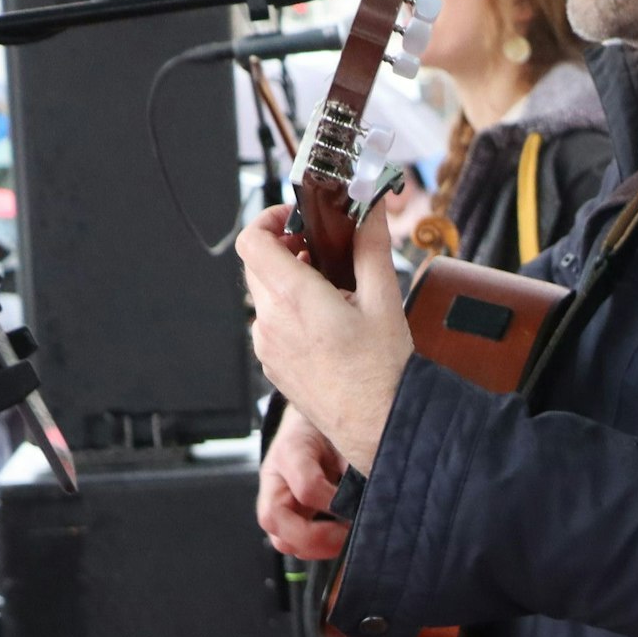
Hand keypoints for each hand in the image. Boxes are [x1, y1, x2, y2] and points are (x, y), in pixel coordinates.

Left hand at [237, 203, 414, 472]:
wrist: (378, 424)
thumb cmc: (382, 372)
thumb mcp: (384, 299)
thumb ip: (371, 247)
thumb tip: (369, 212)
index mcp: (294, 299)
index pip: (253, 240)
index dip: (269, 219)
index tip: (295, 217)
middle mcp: (271, 322)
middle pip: (257, 264)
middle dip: (285, 248)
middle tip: (321, 248)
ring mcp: (267, 346)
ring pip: (264, 294)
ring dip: (288, 279)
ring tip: (331, 288)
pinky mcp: (272, 365)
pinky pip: (271, 323)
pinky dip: (289, 309)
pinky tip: (327, 320)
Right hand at [256, 406, 351, 559]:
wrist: (315, 416)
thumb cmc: (328, 424)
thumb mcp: (344, 433)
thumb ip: (354, 461)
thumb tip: (374, 492)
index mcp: (290, 451)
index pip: (306, 487)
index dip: (333, 502)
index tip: (355, 507)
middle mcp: (275, 478)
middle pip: (274, 520)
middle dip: (313, 537)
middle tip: (346, 537)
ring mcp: (275, 499)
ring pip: (280, 538)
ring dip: (313, 548)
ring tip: (345, 542)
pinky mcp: (285, 514)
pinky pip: (292, 541)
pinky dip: (315, 549)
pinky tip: (339, 544)